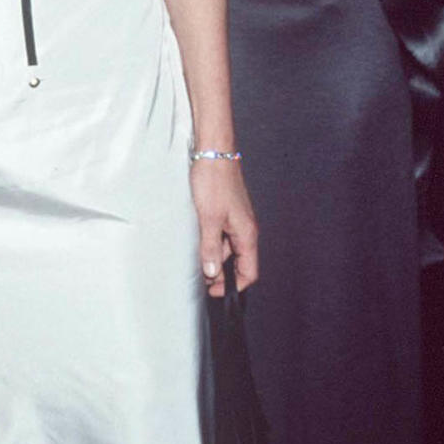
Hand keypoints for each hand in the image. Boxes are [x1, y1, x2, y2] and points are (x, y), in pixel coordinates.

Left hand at [191, 159, 258, 297]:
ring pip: (228, 250)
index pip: (250, 272)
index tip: (213, 291)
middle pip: (238, 263)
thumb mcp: (209, 219)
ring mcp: (236, 221)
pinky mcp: (226, 213)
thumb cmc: (213, 181)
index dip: (233, 286)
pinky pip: (221, 236)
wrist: (213, 152)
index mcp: (247, 234)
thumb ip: (210, 248)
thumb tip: (213, 273)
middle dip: (220, 274)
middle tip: (198, 277)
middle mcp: (245, 229)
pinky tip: (196, 241)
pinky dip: (211, 243)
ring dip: (213, 257)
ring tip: (194, 259)